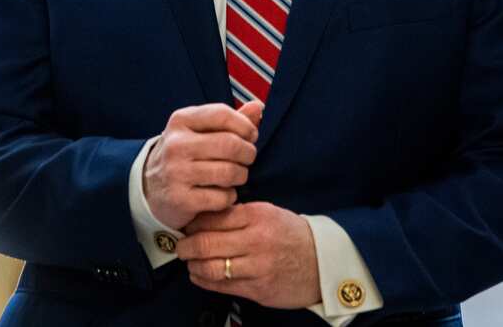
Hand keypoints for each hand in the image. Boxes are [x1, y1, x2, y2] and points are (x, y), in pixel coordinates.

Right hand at [143, 101, 262, 229]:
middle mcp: (176, 144)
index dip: (245, 126)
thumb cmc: (183, 155)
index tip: (251, 136)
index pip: (223, 114)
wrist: (148, 188)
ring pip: (229, 172)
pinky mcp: (181, 199)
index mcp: (181, 121)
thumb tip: (258, 106)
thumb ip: (228, 120)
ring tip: (236, 176)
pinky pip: (222, 197)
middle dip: (248, 153)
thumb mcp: (198, 131)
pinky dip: (229, 197)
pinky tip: (223, 194)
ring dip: (241, 176)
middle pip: (230, 144)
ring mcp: (177, 172)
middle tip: (247, 159)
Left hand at [177, 201, 320, 308]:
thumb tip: (205, 217)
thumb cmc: (292, 235)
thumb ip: (240, 215)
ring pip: (211, 267)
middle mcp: (256, 240)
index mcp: (257, 216)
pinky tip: (199, 275)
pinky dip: (204, 280)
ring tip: (190, 262)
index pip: (213, 217)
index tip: (186, 225)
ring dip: (193, 265)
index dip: (193, 223)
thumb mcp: (269, 214)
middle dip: (186, 246)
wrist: (322, 262)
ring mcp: (257, 266)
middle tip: (180, 246)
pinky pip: (222, 286)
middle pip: (206, 242)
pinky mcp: (258, 289)